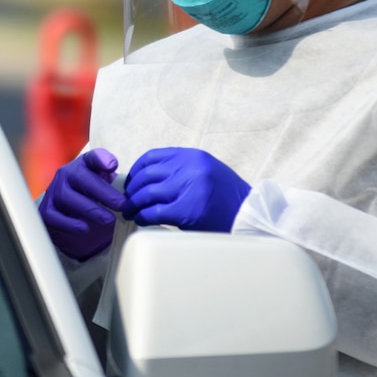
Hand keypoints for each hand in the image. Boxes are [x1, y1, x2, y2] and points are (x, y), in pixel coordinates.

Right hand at [38, 148, 125, 260]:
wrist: (68, 216)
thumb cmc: (92, 198)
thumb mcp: (106, 187)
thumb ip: (118, 186)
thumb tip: (136, 194)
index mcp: (84, 165)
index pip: (93, 157)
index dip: (102, 159)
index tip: (113, 165)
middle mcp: (67, 174)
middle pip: (82, 178)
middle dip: (104, 192)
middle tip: (121, 205)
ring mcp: (55, 191)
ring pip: (69, 197)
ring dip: (91, 209)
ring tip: (108, 220)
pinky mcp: (47, 211)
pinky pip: (56, 216)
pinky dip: (70, 223)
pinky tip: (85, 228)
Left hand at [122, 147, 249, 232]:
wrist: (249, 216)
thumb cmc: (227, 197)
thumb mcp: (206, 171)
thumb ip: (181, 169)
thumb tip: (147, 177)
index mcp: (193, 156)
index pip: (153, 157)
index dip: (136, 170)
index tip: (131, 181)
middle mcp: (189, 168)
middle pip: (146, 175)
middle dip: (132, 189)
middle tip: (127, 200)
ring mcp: (188, 189)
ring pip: (146, 194)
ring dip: (133, 204)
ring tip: (130, 212)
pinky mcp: (186, 211)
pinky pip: (154, 212)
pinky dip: (143, 216)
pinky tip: (141, 220)